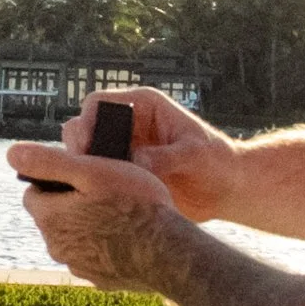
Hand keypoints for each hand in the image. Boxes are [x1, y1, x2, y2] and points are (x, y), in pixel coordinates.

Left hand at [7, 138, 182, 290]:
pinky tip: (127, 237)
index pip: (33, 192)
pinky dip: (103, 246)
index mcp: (50, 218)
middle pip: (53, 216)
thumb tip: (11, 154)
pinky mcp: (100, 280)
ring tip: (118, 213)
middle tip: (103, 191)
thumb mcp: (91, 171)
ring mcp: (78, 266)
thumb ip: (49, 162)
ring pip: (73, 237)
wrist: (167, 252)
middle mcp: (57, 247)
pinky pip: (94, 256)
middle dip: (69, 203)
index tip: (83, 175)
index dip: (56, 180)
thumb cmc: (133, 204)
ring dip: (86, 225)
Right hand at [73, 83, 251, 225]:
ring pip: (87, 155)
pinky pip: (99, 178)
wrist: (227, 190)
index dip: (86, 121)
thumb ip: (167, 156)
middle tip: (81, 171)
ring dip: (82, 168)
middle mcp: (128, 125)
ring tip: (86, 189)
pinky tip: (94, 201)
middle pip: (85, 127)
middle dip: (77, 147)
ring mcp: (124, 151)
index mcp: (143, 106)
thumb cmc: (217, 162)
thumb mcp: (195, 154)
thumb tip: (137, 161)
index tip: (85, 146)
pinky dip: (92, 187)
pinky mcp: (125, 174)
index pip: (99, 103)